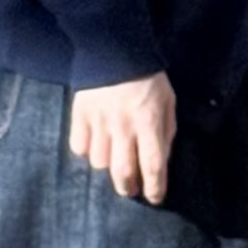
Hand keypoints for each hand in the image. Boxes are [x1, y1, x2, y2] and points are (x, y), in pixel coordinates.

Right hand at [69, 72, 176, 204]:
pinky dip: (87, 151)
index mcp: (149, 123)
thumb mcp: (168, 103)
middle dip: (128, 188)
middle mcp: (124, 127)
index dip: (155, 188)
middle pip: (123, 173)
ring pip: (100, 163)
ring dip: (108, 167)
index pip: (153, 166)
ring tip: (113, 159)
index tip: (155, 198)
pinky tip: (95, 144)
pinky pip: (80, 148)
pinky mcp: (80, 116)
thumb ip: (165, 134)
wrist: (115, 49)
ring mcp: (99, 122)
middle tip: (131, 190)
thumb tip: (160, 163)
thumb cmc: (148, 78)